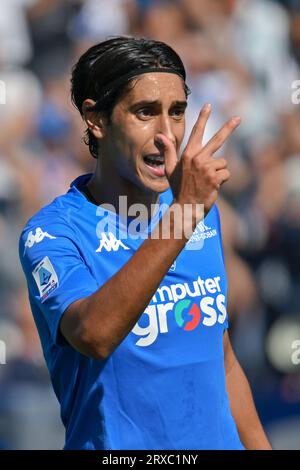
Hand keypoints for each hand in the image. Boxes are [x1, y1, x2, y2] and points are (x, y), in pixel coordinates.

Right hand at [155, 104, 240, 220]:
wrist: (186, 208)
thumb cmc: (178, 188)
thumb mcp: (169, 169)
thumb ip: (167, 151)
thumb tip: (159, 136)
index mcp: (187, 155)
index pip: (196, 133)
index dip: (203, 118)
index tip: (209, 105)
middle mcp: (198, 159)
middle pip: (217, 140)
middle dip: (228, 128)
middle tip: (238, 118)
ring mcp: (207, 168)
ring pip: (223, 163)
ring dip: (218, 171)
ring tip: (207, 181)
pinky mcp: (215, 178)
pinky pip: (226, 173)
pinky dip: (222, 180)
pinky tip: (213, 186)